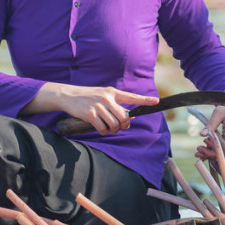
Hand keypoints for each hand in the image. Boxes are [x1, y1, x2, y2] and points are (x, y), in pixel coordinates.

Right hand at [26, 83, 158, 135]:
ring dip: (113, 130)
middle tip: (120, 127)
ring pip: (114, 124)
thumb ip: (116, 104)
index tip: (156, 101)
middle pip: (124, 117)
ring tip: (107, 128)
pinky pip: (103, 128)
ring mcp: (99, 106)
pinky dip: (103, 131)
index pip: (132, 97)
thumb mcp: (103, 96)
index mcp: (112, 92)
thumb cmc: (88, 97)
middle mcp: (107, 98)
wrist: (69, 95)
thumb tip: (130, 116)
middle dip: (124, 125)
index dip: (145, 100)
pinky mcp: (90, 114)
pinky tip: (100, 128)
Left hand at [195, 83, 224, 160]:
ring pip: (224, 151)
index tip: (202, 144)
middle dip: (210, 153)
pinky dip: (215, 149)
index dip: (213, 149)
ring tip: (199, 151)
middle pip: (224, 151)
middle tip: (197, 150)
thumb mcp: (218, 112)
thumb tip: (202, 135)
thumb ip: (210, 124)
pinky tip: (205, 151)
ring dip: (211, 152)